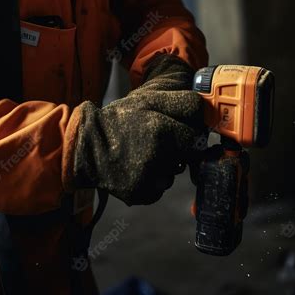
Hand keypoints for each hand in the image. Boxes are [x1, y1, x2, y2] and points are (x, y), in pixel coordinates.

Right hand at [62, 73, 203, 205]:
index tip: (176, 129)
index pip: (196, 135)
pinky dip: (151, 180)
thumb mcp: (148, 101)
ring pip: (174, 173)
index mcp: (160, 129)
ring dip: (164, 165)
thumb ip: (181, 104)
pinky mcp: (141, 194)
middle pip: (188, 156)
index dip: (188, 130)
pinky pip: (160, 188)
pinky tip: (135, 168)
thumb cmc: (121, 120)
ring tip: (141, 152)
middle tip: (155, 140)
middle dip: (178, 148)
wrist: (87, 146)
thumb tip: (208, 115)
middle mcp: (157, 156)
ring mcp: (149, 178)